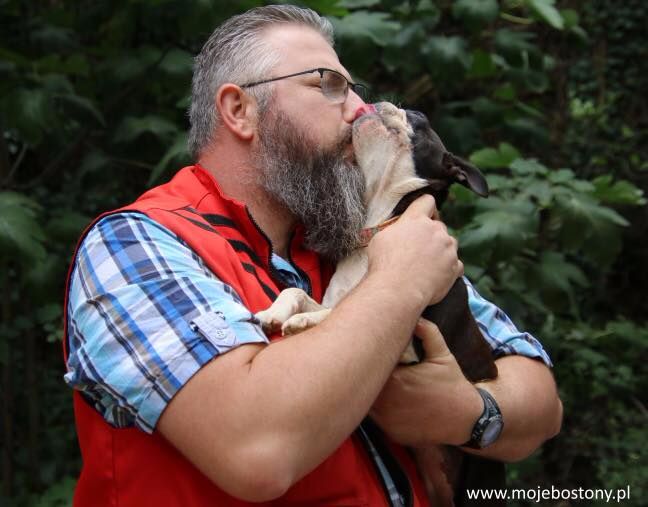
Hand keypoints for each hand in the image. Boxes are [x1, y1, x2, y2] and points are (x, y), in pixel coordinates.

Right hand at [366, 195, 462, 307]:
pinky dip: (448, 268)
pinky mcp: (455, 267)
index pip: (427, 201)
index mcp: (417, 220)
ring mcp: (448, 249)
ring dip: (441, 250)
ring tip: (426, 264)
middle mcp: (436, 231)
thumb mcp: (381, 238)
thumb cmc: (385, 264)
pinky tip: (435, 276)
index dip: (424, 207)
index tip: (421, 216)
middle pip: (438, 225)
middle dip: (430, 235)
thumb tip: (400, 230)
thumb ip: (397, 229)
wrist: (397, 290)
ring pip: (449, 244)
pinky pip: (456, 264)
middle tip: (417, 249)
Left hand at [369, 319, 482, 445]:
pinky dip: (379, 413)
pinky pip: (376, 421)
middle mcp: (388, 404)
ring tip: (379, 387)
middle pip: (364, 388)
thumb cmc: (453, 384)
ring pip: (367, 405)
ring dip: (371, 396)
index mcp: (396, 381)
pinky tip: (389, 404)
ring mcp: (389, 421)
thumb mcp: (442, 354)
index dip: (370, 362)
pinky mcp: (392, 434)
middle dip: (366, 379)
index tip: (375, 356)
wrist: (466, 419)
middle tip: (371, 370)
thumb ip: (428, 332)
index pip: (370, 368)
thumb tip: (416, 317)